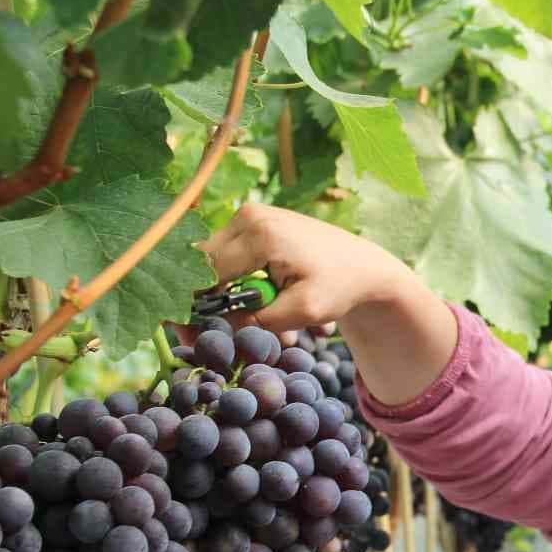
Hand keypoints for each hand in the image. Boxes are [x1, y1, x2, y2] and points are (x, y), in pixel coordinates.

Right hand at [200, 204, 409, 333]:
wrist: (362, 265)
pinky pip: (226, 253)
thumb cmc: (339, 288)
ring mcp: (249, 214)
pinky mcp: (253, 220)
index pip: (207, 274)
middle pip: (202, 264)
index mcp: (261, 235)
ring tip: (248, 316)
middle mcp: (249, 216)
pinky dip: (234, 279)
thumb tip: (217, 324)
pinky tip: (257, 296)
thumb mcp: (303, 311)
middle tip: (203, 334)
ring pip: (211, 260)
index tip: (189, 337)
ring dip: (222, 291)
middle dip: (202, 301)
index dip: (193, 308)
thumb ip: (258, 319)